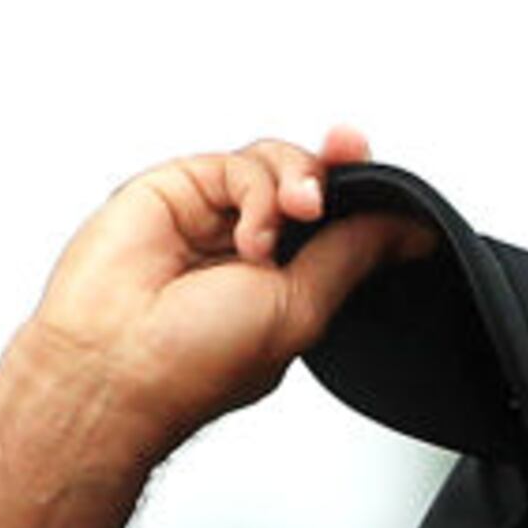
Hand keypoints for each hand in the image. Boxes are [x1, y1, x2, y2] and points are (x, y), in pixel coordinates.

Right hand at [16, 125, 428, 461]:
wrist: (115, 362)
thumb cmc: (191, 363)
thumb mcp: (303, 310)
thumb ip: (352, 256)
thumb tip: (412, 231)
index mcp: (286, 285)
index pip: (337, 224)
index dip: (362, 197)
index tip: (388, 187)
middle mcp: (251, 246)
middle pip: (310, 182)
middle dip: (334, 175)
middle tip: (338, 184)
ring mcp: (213, 216)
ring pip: (276, 164)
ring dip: (297, 184)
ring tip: (293, 219)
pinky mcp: (178, 188)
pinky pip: (237, 165)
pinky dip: (257, 193)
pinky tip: (249, 235)